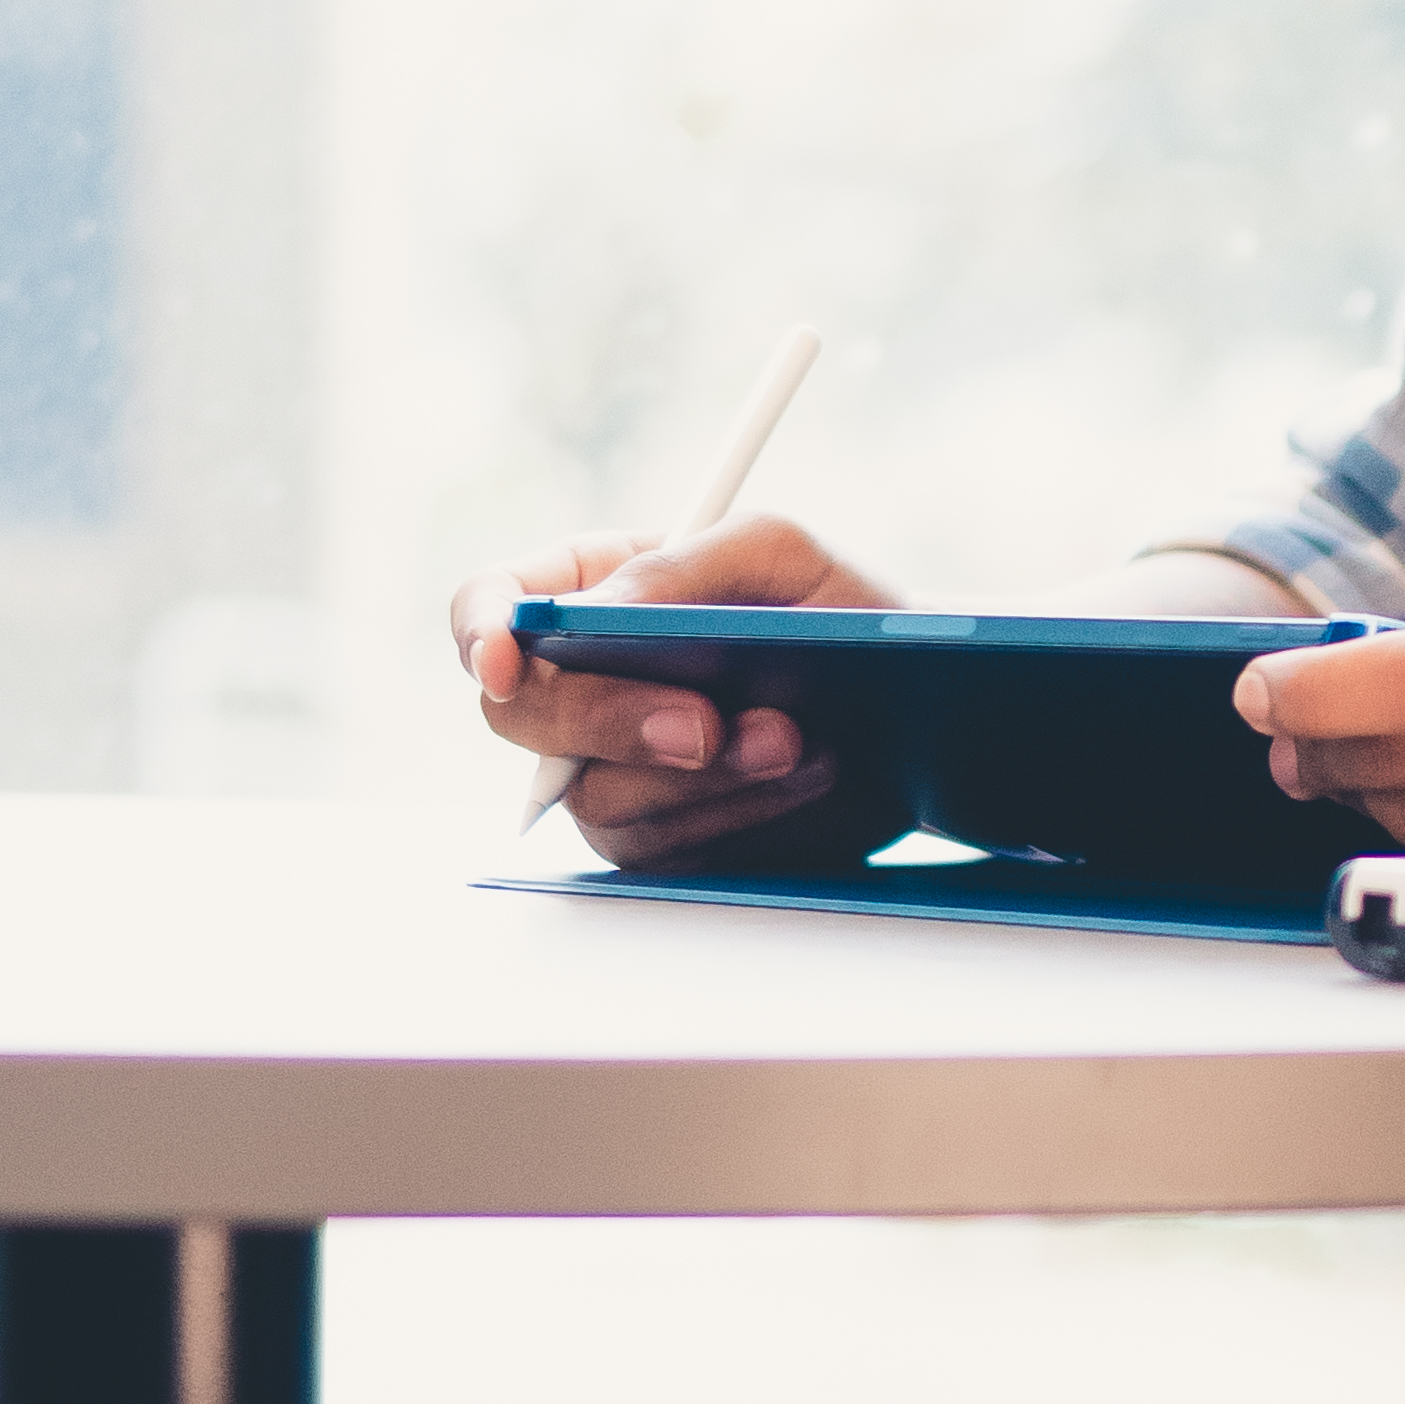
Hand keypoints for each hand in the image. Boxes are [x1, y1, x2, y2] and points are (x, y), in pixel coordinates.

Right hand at [450, 514, 896, 866]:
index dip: (482, 633)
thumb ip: (683, 567)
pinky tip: (802, 777)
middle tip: (708, 723)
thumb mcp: (778, 553)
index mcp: (597, 591)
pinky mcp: (666, 834)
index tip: (509, 661)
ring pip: (595, 798)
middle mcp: (591, 682)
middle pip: (522, 717)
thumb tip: (596, 615)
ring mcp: (620, 767)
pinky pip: (658, 850)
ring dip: (702, 777)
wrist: (922, 711)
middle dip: (612, 722)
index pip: (490, 606)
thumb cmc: (842, 611)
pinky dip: (733, 814)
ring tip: (796, 738)